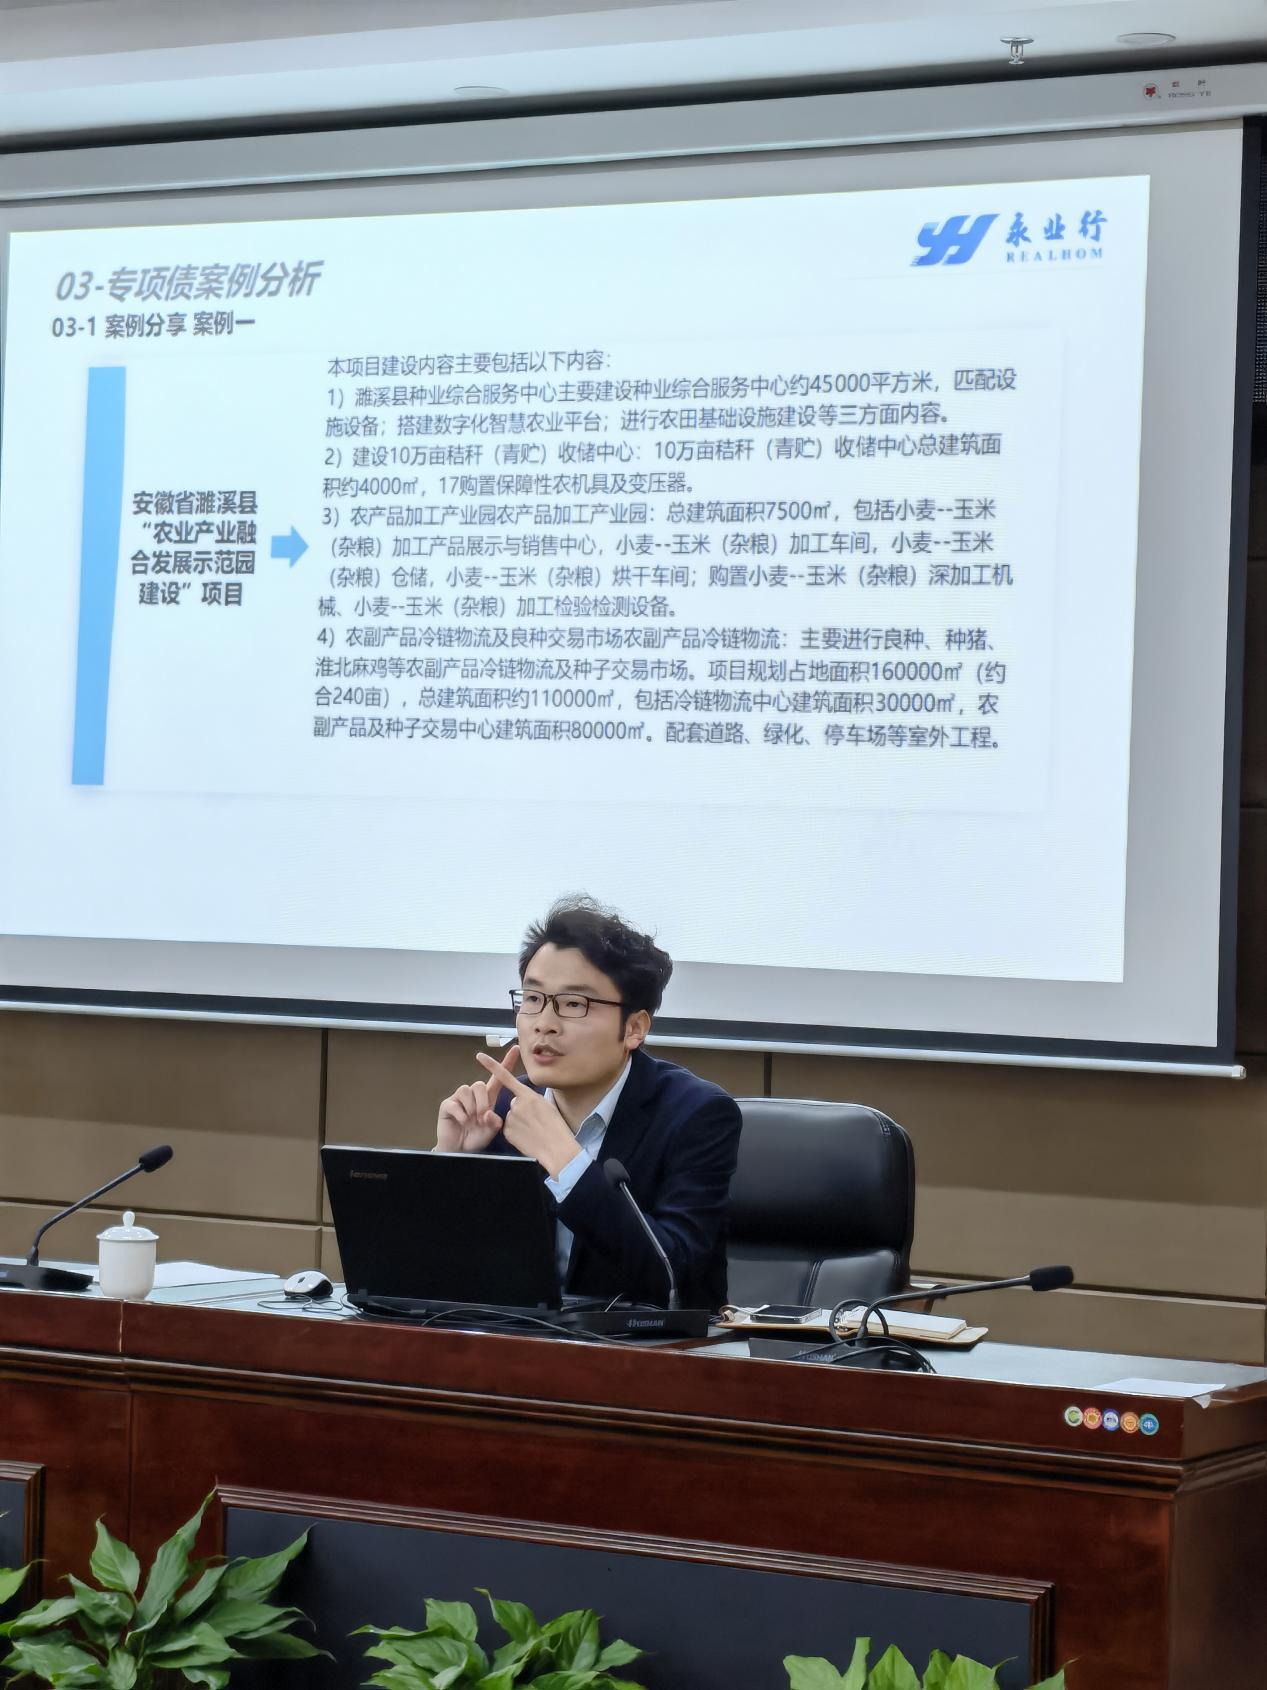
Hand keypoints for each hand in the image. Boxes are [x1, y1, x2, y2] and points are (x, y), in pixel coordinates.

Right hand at [435, 1046, 520, 1152]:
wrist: (459, 1150)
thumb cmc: (476, 1138)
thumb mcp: (491, 1130)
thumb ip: (494, 1121)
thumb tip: (489, 1113)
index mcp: (487, 1098)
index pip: (497, 1077)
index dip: (506, 1063)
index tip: (515, 1049)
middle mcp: (473, 1095)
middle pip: (479, 1084)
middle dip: (482, 1102)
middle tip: (481, 1118)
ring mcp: (459, 1099)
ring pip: (466, 1090)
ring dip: (471, 1108)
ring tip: (471, 1120)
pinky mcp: (447, 1105)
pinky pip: (455, 1103)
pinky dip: (461, 1115)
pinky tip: (462, 1122)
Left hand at [475, 1048, 582, 1179]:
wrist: (556, 1148)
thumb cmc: (556, 1127)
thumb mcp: (547, 1105)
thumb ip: (531, 1100)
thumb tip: (522, 1101)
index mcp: (527, 1095)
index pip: (506, 1077)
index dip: (492, 1066)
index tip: (480, 1056)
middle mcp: (516, 1104)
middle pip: (514, 1103)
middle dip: (522, 1110)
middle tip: (537, 1121)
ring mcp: (510, 1118)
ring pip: (511, 1117)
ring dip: (519, 1123)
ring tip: (533, 1131)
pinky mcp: (507, 1132)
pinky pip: (509, 1129)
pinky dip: (516, 1133)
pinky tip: (527, 1138)